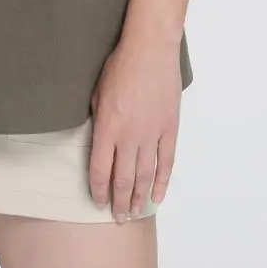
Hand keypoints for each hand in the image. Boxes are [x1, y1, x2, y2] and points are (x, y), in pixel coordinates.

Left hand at [87, 32, 181, 219]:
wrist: (149, 50)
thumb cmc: (119, 66)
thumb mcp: (96, 94)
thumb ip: (97, 122)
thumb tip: (97, 143)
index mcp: (107, 128)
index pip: (100, 170)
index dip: (98, 190)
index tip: (98, 202)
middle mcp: (129, 136)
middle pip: (122, 179)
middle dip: (119, 202)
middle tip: (117, 217)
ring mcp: (152, 134)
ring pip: (144, 175)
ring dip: (138, 197)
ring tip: (134, 212)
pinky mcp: (169, 129)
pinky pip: (166, 162)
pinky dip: (161, 182)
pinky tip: (157, 196)